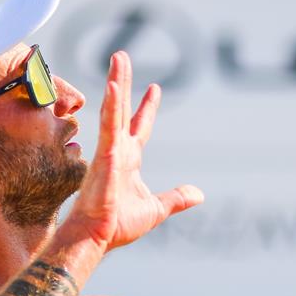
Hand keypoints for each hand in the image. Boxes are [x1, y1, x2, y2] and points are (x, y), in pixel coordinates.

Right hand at [64, 51, 202, 250]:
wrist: (97, 238)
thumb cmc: (118, 225)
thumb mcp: (156, 209)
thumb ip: (177, 198)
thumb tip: (199, 194)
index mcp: (129, 159)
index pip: (139, 126)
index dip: (146, 107)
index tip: (155, 88)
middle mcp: (118, 149)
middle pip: (121, 108)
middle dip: (123, 81)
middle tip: (122, 56)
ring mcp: (109, 150)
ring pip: (113, 109)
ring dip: (117, 82)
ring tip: (118, 58)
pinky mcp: (105, 156)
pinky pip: (109, 126)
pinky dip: (112, 106)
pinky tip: (115, 87)